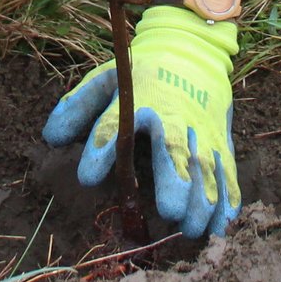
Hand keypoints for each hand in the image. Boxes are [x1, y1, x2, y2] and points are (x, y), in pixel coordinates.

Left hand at [43, 5, 240, 238]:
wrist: (192, 52)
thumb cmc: (143, 75)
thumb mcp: (106, 79)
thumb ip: (78, 107)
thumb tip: (51, 138)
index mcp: (138, 98)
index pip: (115, 124)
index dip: (101, 149)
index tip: (88, 176)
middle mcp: (172, 115)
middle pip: (173, 148)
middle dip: (174, 179)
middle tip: (169, 211)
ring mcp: (201, 130)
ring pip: (205, 165)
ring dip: (202, 198)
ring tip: (193, 229)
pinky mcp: (221, 142)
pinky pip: (227, 171)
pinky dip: (229, 198)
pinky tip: (223, 225)